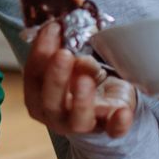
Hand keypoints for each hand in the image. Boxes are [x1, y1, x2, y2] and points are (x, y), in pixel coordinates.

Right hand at [24, 19, 136, 138]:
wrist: (104, 105)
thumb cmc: (79, 79)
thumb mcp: (70, 63)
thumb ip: (69, 54)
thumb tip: (70, 41)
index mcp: (38, 96)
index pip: (33, 75)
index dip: (41, 52)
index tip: (53, 28)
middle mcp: (55, 115)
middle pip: (50, 101)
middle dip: (56, 77)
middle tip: (63, 54)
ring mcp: (81, 125)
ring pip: (78, 120)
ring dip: (82, 100)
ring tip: (86, 79)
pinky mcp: (108, 128)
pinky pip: (113, 130)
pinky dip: (119, 123)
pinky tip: (124, 112)